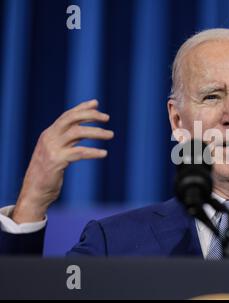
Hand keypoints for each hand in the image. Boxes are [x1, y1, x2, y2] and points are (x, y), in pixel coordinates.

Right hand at [11, 100, 113, 223]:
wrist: (34, 191)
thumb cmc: (49, 172)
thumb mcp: (57, 151)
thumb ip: (69, 139)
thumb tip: (84, 128)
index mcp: (49, 133)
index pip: (67, 115)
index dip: (82, 108)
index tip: (96, 103)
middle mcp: (49, 137)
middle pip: (71, 119)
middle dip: (90, 115)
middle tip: (107, 118)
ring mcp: (52, 149)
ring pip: (77, 132)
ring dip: (97, 132)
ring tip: (111, 134)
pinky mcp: (56, 161)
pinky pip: (79, 152)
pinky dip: (93, 152)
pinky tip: (104, 153)